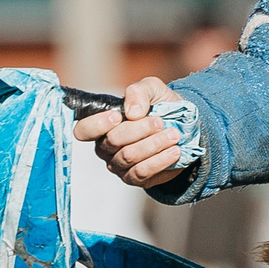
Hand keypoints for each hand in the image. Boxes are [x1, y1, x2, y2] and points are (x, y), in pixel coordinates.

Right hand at [71, 75, 187, 187]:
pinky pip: (142, 172)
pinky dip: (160, 160)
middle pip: (112, 141)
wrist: (184, 127)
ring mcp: (118, 164)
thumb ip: (138, 92)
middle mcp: (105, 146)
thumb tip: (132, 112)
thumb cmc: (160, 106)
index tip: (118, 116)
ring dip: (154, 144)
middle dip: (139, 130)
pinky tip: (174, 151)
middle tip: (160, 122)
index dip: (97, 124)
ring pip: (129, 156)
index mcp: (102, 124)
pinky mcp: (133, 178)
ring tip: (173, 135)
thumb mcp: (152, 89)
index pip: (83, 130)